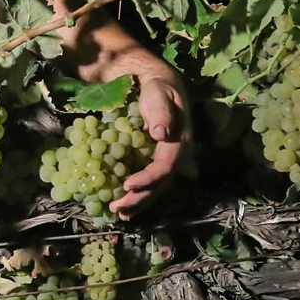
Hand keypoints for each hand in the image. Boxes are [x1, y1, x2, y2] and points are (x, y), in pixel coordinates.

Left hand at [110, 63, 191, 219]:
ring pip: (156, 188)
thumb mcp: (159, 94)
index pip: (165, 167)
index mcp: (181, 142)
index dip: (147, 179)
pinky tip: (124, 206)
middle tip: (117, 207)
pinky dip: (138, 195)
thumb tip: (160, 133)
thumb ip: (161, 112)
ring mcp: (169, 161)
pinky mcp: (158, 162)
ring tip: (119, 213)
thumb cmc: (159, 89)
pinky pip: (150, 182)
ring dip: (138, 202)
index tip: (127, 185)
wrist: (160, 85)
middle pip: (160, 184)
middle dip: (140, 198)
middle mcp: (178, 157)